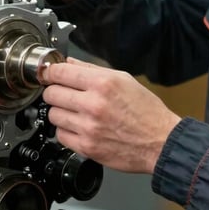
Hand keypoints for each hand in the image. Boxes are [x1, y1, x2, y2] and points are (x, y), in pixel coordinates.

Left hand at [40, 58, 181, 173]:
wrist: (161, 142)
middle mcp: (93, 104)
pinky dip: (66, 130)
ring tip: (74, 112)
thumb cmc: (146, 111)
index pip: (60, 72)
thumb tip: (69, 62)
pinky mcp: (86, 147)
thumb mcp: (124, 79)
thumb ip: (92, 69)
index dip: (49, 71)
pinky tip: (78, 127)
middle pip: (51, 93)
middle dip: (54, 91)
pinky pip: (60, 135)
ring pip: (52, 114)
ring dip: (60, 112)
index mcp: (103, 83)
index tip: (47, 73)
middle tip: (62, 93)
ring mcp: (88, 127)